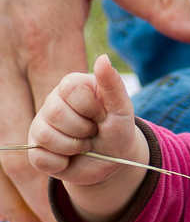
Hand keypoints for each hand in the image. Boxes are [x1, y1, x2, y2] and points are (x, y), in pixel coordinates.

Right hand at [28, 55, 148, 221]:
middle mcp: (52, 103)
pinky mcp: (36, 150)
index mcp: (71, 86)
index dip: (91, 108)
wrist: (112, 161)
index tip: (103, 115)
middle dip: (83, 129)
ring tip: (84, 145)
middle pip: (55, 113)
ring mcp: (41, 126)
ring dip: (73, 147)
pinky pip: (40, 158)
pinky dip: (63, 163)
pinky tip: (71, 158)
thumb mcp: (122, 108)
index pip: (71, 90)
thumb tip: (103, 58)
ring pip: (46, 137)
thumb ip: (113, 84)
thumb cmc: (117, 130)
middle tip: (93, 132)